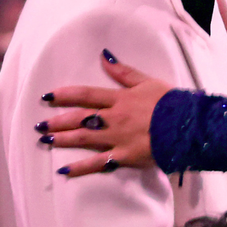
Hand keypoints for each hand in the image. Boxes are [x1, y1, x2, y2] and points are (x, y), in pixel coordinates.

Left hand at [37, 51, 173, 176]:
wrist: (187, 126)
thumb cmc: (171, 102)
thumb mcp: (148, 82)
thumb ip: (124, 72)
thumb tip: (104, 55)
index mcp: (120, 99)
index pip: (86, 95)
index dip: (65, 95)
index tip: (47, 97)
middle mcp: (113, 118)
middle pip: (80, 118)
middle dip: (58, 120)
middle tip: (40, 124)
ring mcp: (117, 138)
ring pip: (83, 138)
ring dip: (63, 139)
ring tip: (46, 140)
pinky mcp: (124, 156)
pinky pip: (98, 163)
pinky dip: (80, 167)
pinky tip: (63, 170)